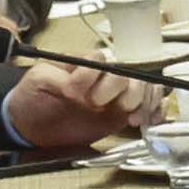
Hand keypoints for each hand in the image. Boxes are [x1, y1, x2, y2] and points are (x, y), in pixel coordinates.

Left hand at [5, 60, 164, 151]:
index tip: (81, 94)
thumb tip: (78, 85)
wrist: (32, 127)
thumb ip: (58, 77)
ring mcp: (116, 96)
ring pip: (145, 89)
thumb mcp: (38, 80)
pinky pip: (149, 107)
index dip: (96, 77)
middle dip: (124, 91)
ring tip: (133, 118)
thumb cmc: (32, 98)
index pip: (102, 61)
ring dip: (145, 101)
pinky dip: (156, 112)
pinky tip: (149, 121)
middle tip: (107, 106)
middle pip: (129, 76)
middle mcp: (104, 78)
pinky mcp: (122, 115)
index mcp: (85, 65)